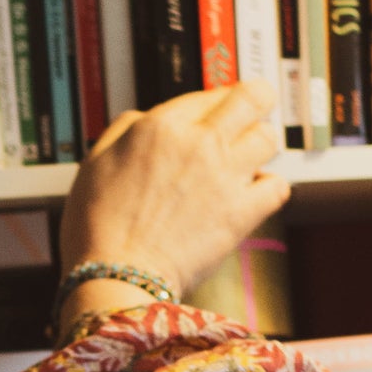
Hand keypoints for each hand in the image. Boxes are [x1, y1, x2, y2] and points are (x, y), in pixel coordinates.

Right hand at [58, 80, 290, 295]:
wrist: (116, 277)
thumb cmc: (97, 227)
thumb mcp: (94, 162)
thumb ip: (124, 129)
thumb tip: (146, 117)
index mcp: (161, 127)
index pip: (208, 94)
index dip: (213, 103)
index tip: (215, 114)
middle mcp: (199, 143)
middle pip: (253, 97)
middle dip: (256, 102)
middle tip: (251, 115)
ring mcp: (225, 176)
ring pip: (268, 138)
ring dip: (259, 147)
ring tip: (245, 161)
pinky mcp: (242, 213)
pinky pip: (278, 186)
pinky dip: (269, 189)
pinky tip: (252, 195)